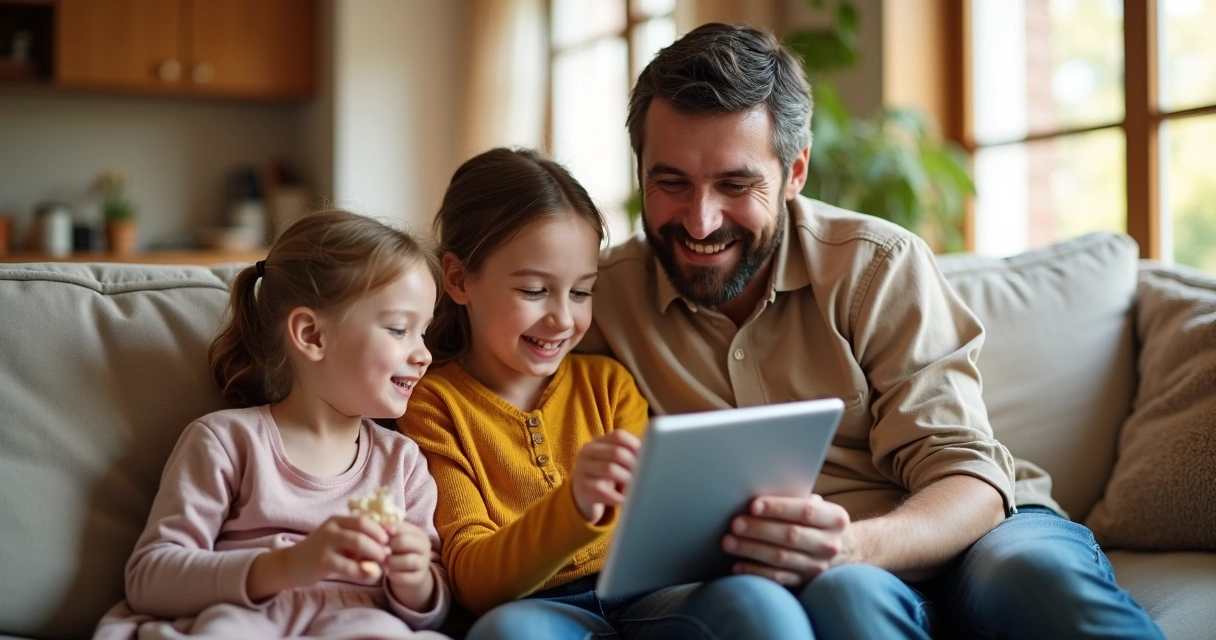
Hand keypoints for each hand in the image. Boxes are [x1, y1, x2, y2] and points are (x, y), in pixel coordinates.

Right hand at [282, 515, 389, 586]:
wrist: (291, 565)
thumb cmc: (320, 552)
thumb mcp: (338, 540)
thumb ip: (357, 539)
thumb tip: (385, 544)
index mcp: (337, 520)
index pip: (365, 519)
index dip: (381, 529)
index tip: (392, 540)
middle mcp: (331, 528)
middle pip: (363, 530)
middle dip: (380, 542)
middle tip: (389, 554)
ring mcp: (325, 543)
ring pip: (358, 543)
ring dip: (375, 554)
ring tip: (382, 565)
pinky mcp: (322, 561)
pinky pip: (348, 565)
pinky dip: (363, 571)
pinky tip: (370, 575)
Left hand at [384, 521, 436, 610]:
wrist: (410, 575)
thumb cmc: (399, 553)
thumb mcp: (396, 540)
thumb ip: (389, 533)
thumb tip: (377, 527)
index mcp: (418, 534)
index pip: (402, 527)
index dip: (387, 532)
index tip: (378, 536)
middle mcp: (424, 547)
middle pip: (404, 542)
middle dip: (389, 547)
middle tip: (381, 551)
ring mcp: (424, 563)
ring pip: (407, 560)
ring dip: (391, 562)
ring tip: (385, 563)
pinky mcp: (419, 578)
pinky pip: (405, 577)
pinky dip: (394, 575)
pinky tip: (389, 573)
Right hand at [571, 430, 640, 522]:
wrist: (582, 498)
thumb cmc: (604, 478)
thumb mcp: (613, 463)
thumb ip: (629, 454)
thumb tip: (655, 452)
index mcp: (596, 443)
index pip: (619, 436)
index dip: (636, 445)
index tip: (648, 457)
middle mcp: (586, 453)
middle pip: (617, 453)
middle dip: (635, 464)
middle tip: (646, 475)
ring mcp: (581, 470)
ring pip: (610, 469)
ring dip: (628, 479)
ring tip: (638, 487)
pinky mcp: (581, 489)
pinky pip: (602, 490)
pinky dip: (618, 496)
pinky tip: (626, 500)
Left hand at [722, 494, 851, 586]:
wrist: (845, 550)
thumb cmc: (818, 520)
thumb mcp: (817, 507)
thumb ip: (796, 498)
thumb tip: (761, 490)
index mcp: (835, 519)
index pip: (806, 511)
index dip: (778, 508)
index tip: (753, 505)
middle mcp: (830, 544)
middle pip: (791, 536)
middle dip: (760, 529)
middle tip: (735, 523)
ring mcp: (818, 567)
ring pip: (781, 558)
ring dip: (752, 550)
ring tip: (729, 542)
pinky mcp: (806, 583)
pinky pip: (778, 578)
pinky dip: (755, 572)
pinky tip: (737, 565)